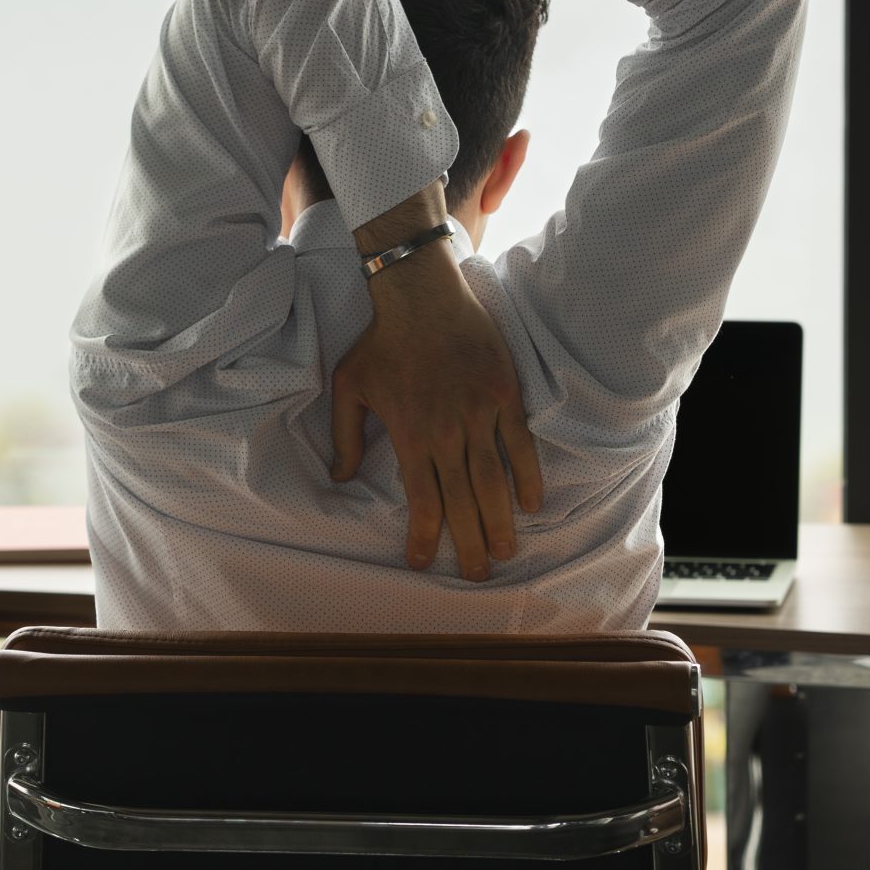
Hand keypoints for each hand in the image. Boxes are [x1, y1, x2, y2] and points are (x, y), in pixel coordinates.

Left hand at [331, 241, 542, 580]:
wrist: (422, 293)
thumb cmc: (382, 340)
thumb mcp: (348, 386)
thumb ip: (344, 436)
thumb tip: (338, 479)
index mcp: (410, 433)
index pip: (422, 499)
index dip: (425, 536)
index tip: (422, 562)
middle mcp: (447, 431)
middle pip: (462, 500)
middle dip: (470, 543)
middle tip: (476, 575)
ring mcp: (480, 413)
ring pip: (493, 480)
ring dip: (501, 520)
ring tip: (506, 552)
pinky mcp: (504, 394)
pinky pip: (520, 444)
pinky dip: (527, 475)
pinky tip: (531, 503)